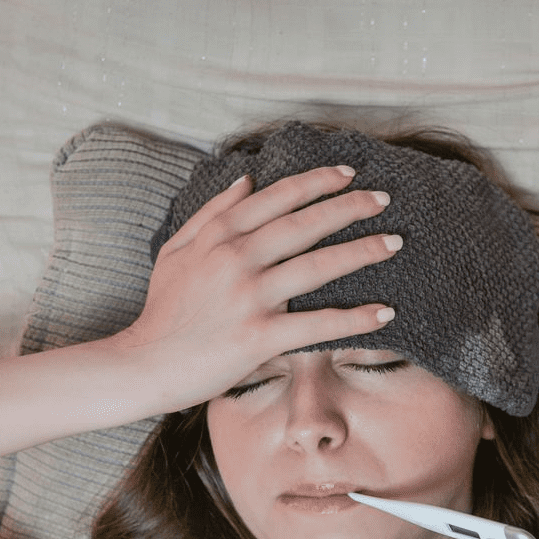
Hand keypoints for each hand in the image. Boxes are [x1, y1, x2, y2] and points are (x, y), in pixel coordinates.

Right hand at [108, 165, 400, 411]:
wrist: (143, 364)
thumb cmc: (163, 311)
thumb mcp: (175, 251)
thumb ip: (211, 213)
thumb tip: (246, 180)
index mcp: (220, 236)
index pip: (278, 198)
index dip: (317, 182)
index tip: (348, 173)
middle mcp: (237, 258)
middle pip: (305, 224)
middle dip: (350, 207)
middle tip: (384, 198)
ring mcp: (249, 297)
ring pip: (318, 266)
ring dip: (362, 252)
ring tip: (395, 243)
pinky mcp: (259, 336)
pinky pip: (317, 324)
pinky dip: (354, 319)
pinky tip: (384, 312)